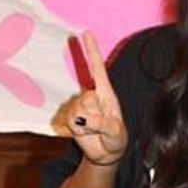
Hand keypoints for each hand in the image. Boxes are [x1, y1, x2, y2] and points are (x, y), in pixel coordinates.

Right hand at [53, 30, 127, 166]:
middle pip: (86, 99)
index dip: (92, 51)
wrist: (105, 154)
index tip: (85, 32)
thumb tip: (87, 120)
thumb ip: (105, 125)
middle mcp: (91, 96)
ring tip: (94, 130)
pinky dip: (78, 129)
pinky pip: (71, 120)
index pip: (97, 68)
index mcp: (106, 93)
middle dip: (94, 116)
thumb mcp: (116, 133)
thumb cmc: (115, 139)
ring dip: (87, 125)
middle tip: (102, 126)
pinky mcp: (71, 117)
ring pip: (77, 111)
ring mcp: (80, 106)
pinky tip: (85, 132)